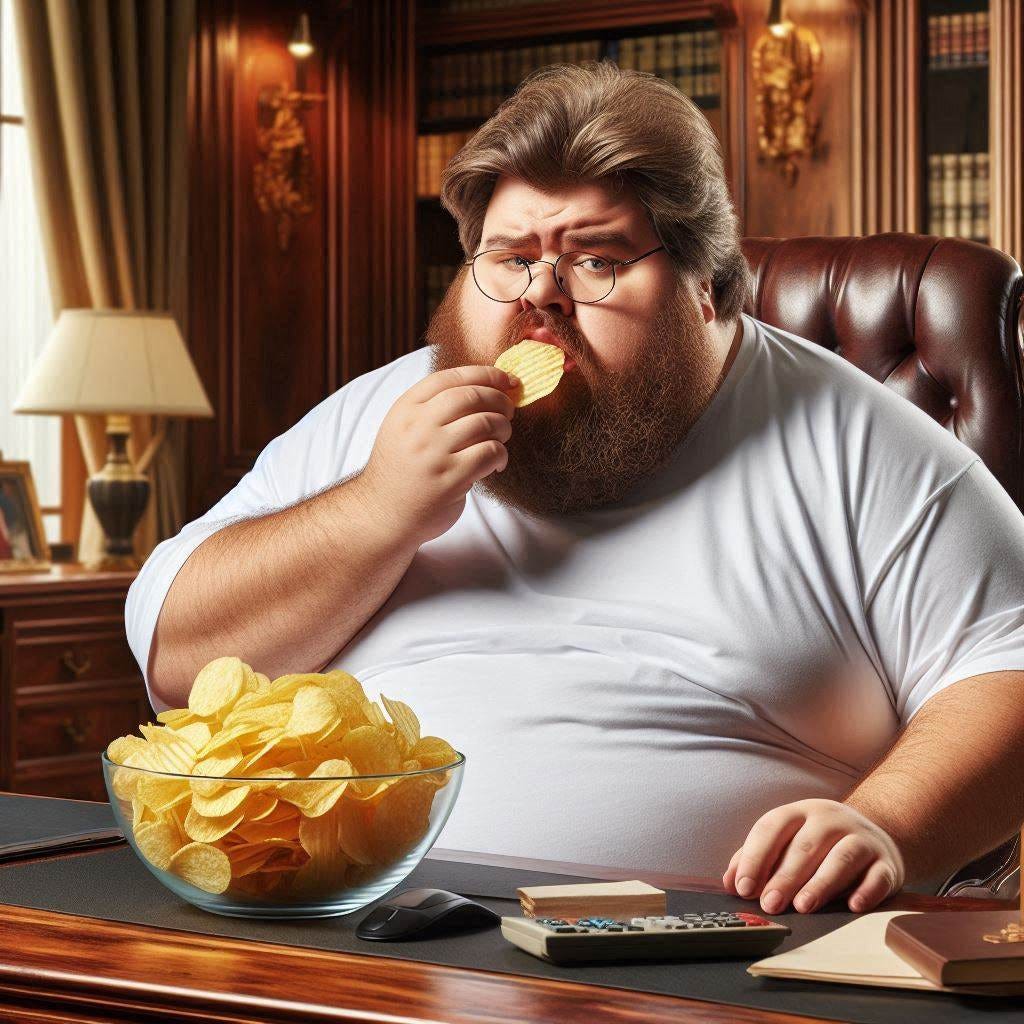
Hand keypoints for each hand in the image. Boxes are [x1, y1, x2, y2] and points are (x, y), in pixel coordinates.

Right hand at [355, 364, 519, 547]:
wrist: (382, 514)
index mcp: (406, 408)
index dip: (485, 374)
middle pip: (472, 396)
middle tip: (509, 410)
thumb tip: (486, 387)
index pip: (451, 377)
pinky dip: (501, 455)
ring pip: (486, 423)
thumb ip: (433, 407)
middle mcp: (417, 426)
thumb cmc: (402, 469)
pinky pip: (490, 453)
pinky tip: (497, 463)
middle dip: (499, 399)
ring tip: (502, 437)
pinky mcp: (450, 479)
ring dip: (504, 427)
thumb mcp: (404, 428)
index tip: (506, 379)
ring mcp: (433, 453)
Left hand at [721, 799, 904, 914]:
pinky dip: (866, 891)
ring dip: (821, 883)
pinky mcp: (886, 863)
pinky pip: (877, 876)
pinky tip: (852, 906)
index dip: (755, 856)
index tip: (743, 886)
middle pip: (805, 845)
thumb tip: (730, 883)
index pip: (772, 827)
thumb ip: (757, 859)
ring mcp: (861, 838)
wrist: (876, 837)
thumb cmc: (820, 845)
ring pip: (841, 858)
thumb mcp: (788, 842)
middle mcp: (831, 819)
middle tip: (770, 904)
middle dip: (784, 876)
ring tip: (803, 906)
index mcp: (800, 812)